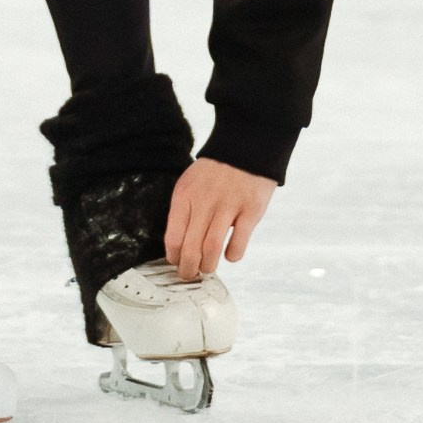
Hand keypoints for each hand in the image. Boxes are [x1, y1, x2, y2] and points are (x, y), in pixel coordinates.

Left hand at [163, 158, 274, 282]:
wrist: (246, 148)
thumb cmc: (216, 172)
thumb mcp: (191, 184)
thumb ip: (184, 211)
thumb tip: (177, 246)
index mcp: (185, 195)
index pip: (173, 237)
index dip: (174, 257)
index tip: (177, 263)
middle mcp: (204, 201)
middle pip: (190, 247)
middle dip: (188, 269)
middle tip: (191, 274)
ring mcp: (228, 205)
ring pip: (211, 248)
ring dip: (208, 265)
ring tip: (208, 268)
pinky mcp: (250, 210)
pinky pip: (238, 243)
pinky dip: (232, 255)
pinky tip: (230, 254)